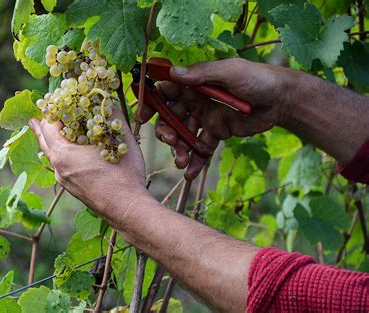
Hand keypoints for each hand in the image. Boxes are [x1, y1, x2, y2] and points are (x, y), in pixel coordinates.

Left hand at [29, 110, 146, 218]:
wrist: (126, 209)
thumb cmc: (124, 176)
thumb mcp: (121, 141)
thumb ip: (113, 117)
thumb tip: (108, 100)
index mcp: (64, 154)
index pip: (47, 125)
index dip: (52, 109)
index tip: (57, 99)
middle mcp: (58, 167)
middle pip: (44, 139)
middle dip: (46, 123)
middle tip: (47, 109)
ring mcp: (63, 180)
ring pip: (52, 153)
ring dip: (55, 138)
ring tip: (57, 126)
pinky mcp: (71, 188)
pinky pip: (61, 164)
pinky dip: (63, 151)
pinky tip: (73, 148)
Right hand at [137, 58, 297, 179]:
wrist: (281, 101)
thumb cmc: (257, 78)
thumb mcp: (229, 72)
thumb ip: (202, 74)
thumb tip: (173, 73)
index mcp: (196, 82)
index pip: (167, 91)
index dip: (152, 102)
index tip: (143, 116)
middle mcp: (196, 100)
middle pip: (171, 117)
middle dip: (166, 131)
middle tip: (170, 142)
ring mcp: (205, 117)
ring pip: (184, 135)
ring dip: (179, 149)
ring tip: (181, 162)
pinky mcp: (216, 132)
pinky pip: (201, 148)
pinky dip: (195, 160)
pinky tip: (189, 173)